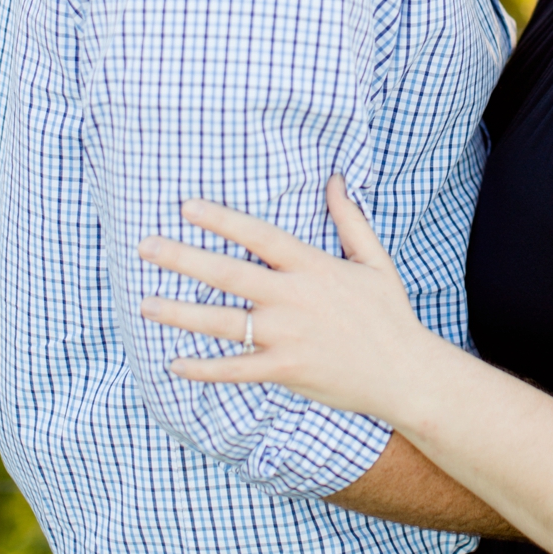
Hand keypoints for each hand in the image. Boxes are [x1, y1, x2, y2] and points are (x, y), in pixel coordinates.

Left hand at [137, 175, 436, 421]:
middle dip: (183, 259)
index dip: (222, 219)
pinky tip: (174, 363)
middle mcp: (294, 300)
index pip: (260, 236)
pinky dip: (204, 369)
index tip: (186, 205)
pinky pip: (236, 369)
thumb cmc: (390, 316)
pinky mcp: (286, 372)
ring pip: (222, 323)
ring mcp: (287, 338)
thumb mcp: (374, 261)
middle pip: (229, 275)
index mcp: (313, 268)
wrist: (408, 376)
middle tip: (145, 245)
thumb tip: (334, 177)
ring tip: (145, 303)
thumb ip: (350, 220)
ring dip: (180, 314)